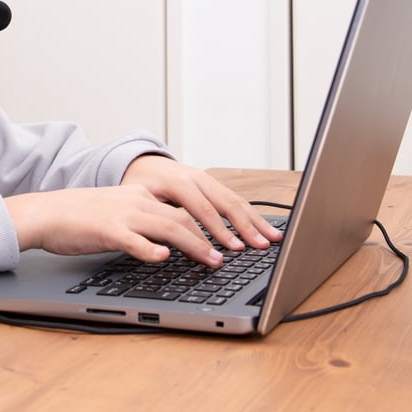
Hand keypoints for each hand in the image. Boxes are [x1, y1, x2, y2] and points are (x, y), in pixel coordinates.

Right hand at [5, 185, 226, 265]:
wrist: (46, 212)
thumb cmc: (79, 218)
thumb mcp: (118, 213)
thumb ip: (142, 223)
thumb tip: (167, 242)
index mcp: (141, 196)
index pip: (185, 208)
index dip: (211, 224)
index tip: (230, 240)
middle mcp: (137, 201)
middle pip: (184, 217)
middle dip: (211, 237)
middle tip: (229, 256)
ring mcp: (122, 214)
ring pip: (167, 226)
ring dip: (193, 245)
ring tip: (211, 260)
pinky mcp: (106, 230)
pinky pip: (133, 239)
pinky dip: (150, 249)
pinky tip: (163, 258)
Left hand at [119, 154, 283, 254]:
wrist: (141, 161)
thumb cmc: (139, 183)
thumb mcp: (142, 200)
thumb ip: (158, 221)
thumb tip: (171, 248)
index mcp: (179, 181)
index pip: (204, 210)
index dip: (220, 231)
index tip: (233, 249)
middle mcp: (197, 177)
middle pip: (227, 203)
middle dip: (246, 226)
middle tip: (261, 246)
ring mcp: (207, 179)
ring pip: (235, 199)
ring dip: (255, 220)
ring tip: (272, 238)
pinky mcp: (212, 184)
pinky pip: (234, 198)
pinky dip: (250, 214)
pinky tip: (262, 227)